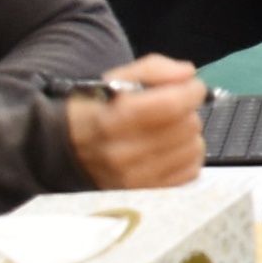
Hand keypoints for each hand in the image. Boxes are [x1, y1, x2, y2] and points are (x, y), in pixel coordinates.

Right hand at [66, 57, 203, 187]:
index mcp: (114, 119)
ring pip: (193, 149)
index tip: (191, 87)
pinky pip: (191, 170)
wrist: (68, 150)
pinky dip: (187, 157)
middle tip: (173, 109)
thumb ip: (155, 69)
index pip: (172, 105)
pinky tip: (170, 150)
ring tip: (169, 130)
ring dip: (188, 135)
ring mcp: (136, 178)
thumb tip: (188, 74)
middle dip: (187, 112)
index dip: (191, 91)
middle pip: (187, 126)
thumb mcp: (117, 79)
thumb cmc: (97, 109)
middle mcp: (124, 153)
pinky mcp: (147, 193)